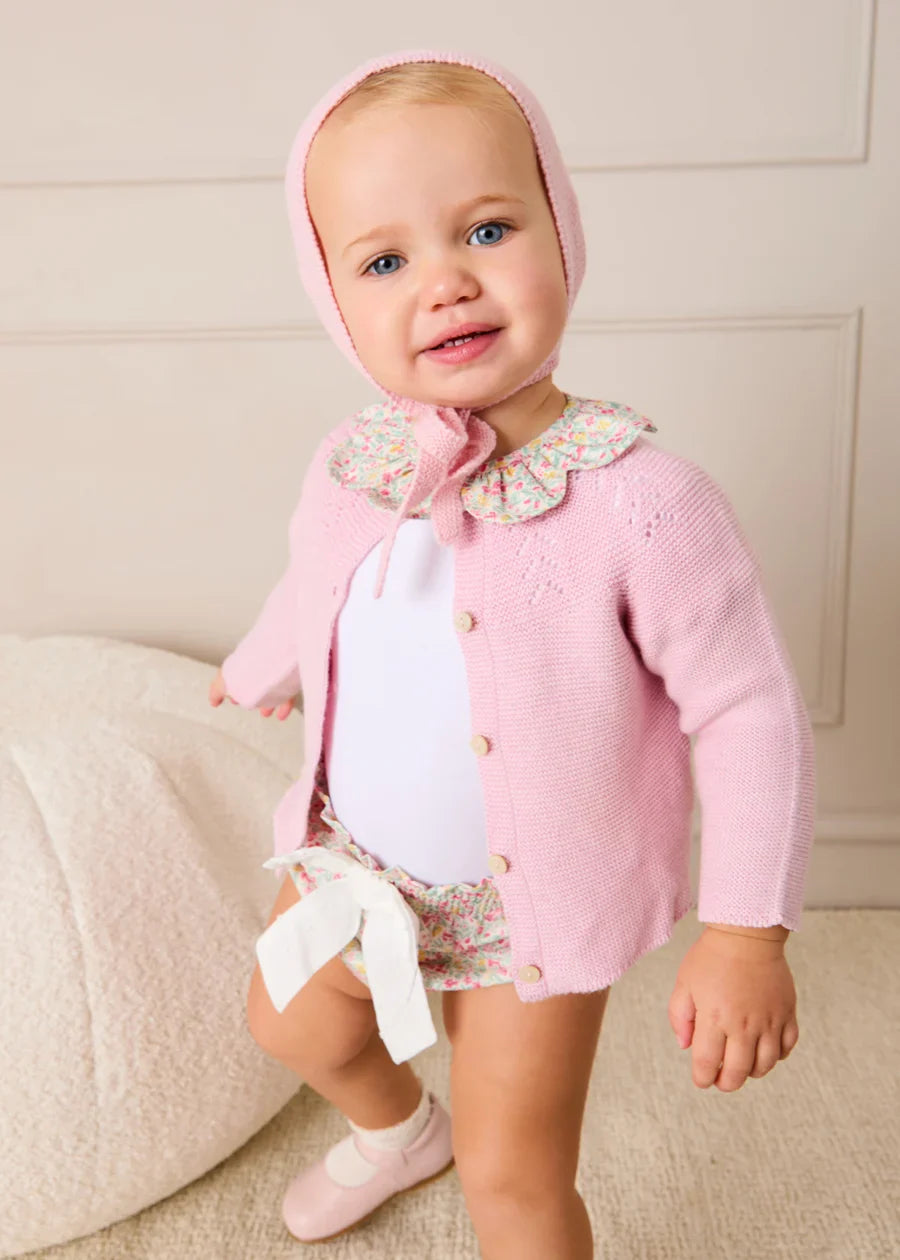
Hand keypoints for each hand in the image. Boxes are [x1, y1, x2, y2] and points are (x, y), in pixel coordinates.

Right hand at [207, 668, 294, 720]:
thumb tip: (213, 700)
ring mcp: (277, 670)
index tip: (231, 699)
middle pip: (254, 679)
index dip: (233, 687)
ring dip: (267, 703)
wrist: (275, 658)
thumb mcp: (226, 679)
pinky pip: (288, 692)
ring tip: (265, 713)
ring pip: (272, 687)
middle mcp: (261, 663)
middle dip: (250, 695)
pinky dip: (284, 706)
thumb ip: (217, 689)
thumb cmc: (250, 664)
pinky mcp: (292, 676)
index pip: (237, 673)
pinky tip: (280, 715)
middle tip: (247, 705)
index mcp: (245, 661)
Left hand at [667, 928, 799, 1091]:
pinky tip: (765, 1048)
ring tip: (741, 1064)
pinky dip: (777, 1055)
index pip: (708, 1064)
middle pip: (738, 1072)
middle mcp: (743, 1025)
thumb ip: (679, 1017)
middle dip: (727, 1082)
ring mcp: (769, 1021)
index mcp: (714, 1018)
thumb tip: (685, 1046)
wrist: (746, 934)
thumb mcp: (684, 983)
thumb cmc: (712, 957)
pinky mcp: (787, 1013)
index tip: (702, 1079)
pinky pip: (787, 1046)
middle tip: (721, 1080)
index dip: (703, 1078)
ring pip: (766, 1065)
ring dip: (752, 1072)